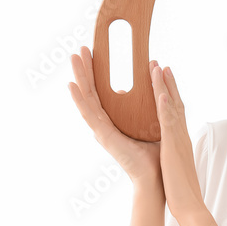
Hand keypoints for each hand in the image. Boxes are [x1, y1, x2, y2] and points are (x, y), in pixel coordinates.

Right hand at [67, 45, 161, 188]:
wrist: (155, 176)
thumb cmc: (153, 154)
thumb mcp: (146, 123)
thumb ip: (138, 108)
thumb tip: (130, 90)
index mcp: (113, 121)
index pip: (102, 91)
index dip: (96, 72)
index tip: (93, 53)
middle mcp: (104, 124)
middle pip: (91, 91)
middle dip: (86, 69)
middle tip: (80, 48)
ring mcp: (101, 130)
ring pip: (87, 98)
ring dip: (80, 77)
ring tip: (74, 58)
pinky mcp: (103, 137)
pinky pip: (89, 115)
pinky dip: (79, 99)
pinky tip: (72, 85)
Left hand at [150, 60, 203, 220]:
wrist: (190, 205)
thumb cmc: (181, 189)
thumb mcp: (175, 165)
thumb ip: (172, 154)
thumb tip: (166, 150)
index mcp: (180, 140)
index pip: (175, 112)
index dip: (170, 94)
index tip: (163, 78)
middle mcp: (181, 136)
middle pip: (176, 103)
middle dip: (167, 83)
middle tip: (160, 64)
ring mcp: (179, 140)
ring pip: (172, 108)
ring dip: (165, 87)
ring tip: (158, 67)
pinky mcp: (173, 148)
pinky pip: (169, 124)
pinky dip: (166, 107)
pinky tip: (161, 94)